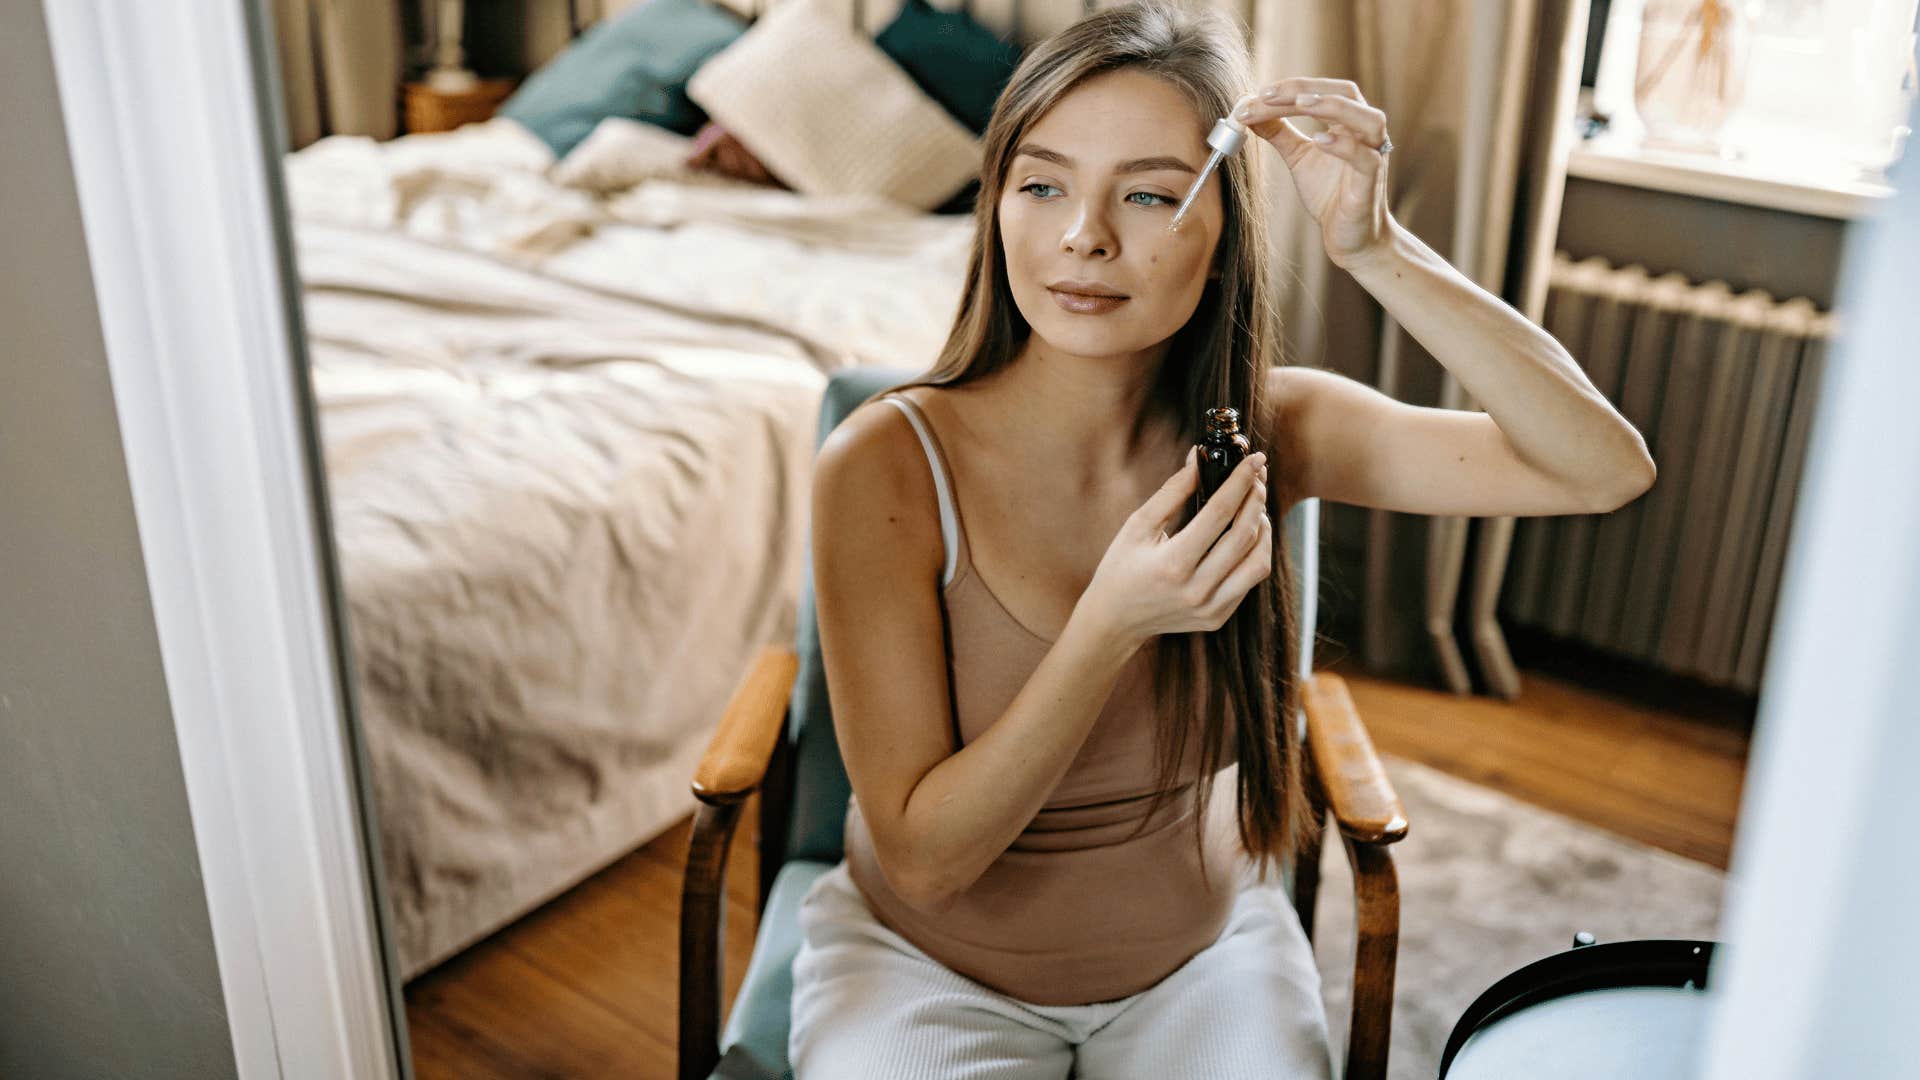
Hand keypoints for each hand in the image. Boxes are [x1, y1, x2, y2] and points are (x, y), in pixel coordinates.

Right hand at [1079, 448, 1272, 648]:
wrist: (1114, 620)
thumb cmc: (1121, 567)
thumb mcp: (1138, 525)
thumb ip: (1172, 492)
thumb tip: (1200, 458)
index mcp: (1172, 564)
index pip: (1219, 513)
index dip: (1240, 481)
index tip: (1255, 459)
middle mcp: (1195, 590)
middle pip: (1244, 535)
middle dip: (1256, 499)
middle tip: (1257, 477)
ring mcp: (1209, 608)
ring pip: (1258, 562)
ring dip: (1263, 528)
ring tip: (1254, 507)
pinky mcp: (1217, 617)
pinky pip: (1250, 581)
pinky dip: (1255, 552)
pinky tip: (1246, 535)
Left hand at [1229, 77, 1393, 270]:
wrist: (1351, 237)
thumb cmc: (1330, 195)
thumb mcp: (1298, 158)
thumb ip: (1279, 134)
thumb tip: (1249, 110)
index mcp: (1347, 122)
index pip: (1321, 92)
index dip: (1290, 88)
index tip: (1255, 94)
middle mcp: (1364, 132)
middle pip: (1345, 93)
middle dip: (1306, 89)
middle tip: (1268, 94)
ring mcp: (1373, 155)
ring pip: (1367, 118)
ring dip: (1333, 106)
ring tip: (1300, 104)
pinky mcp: (1372, 182)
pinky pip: (1365, 158)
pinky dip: (1344, 146)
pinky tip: (1319, 140)